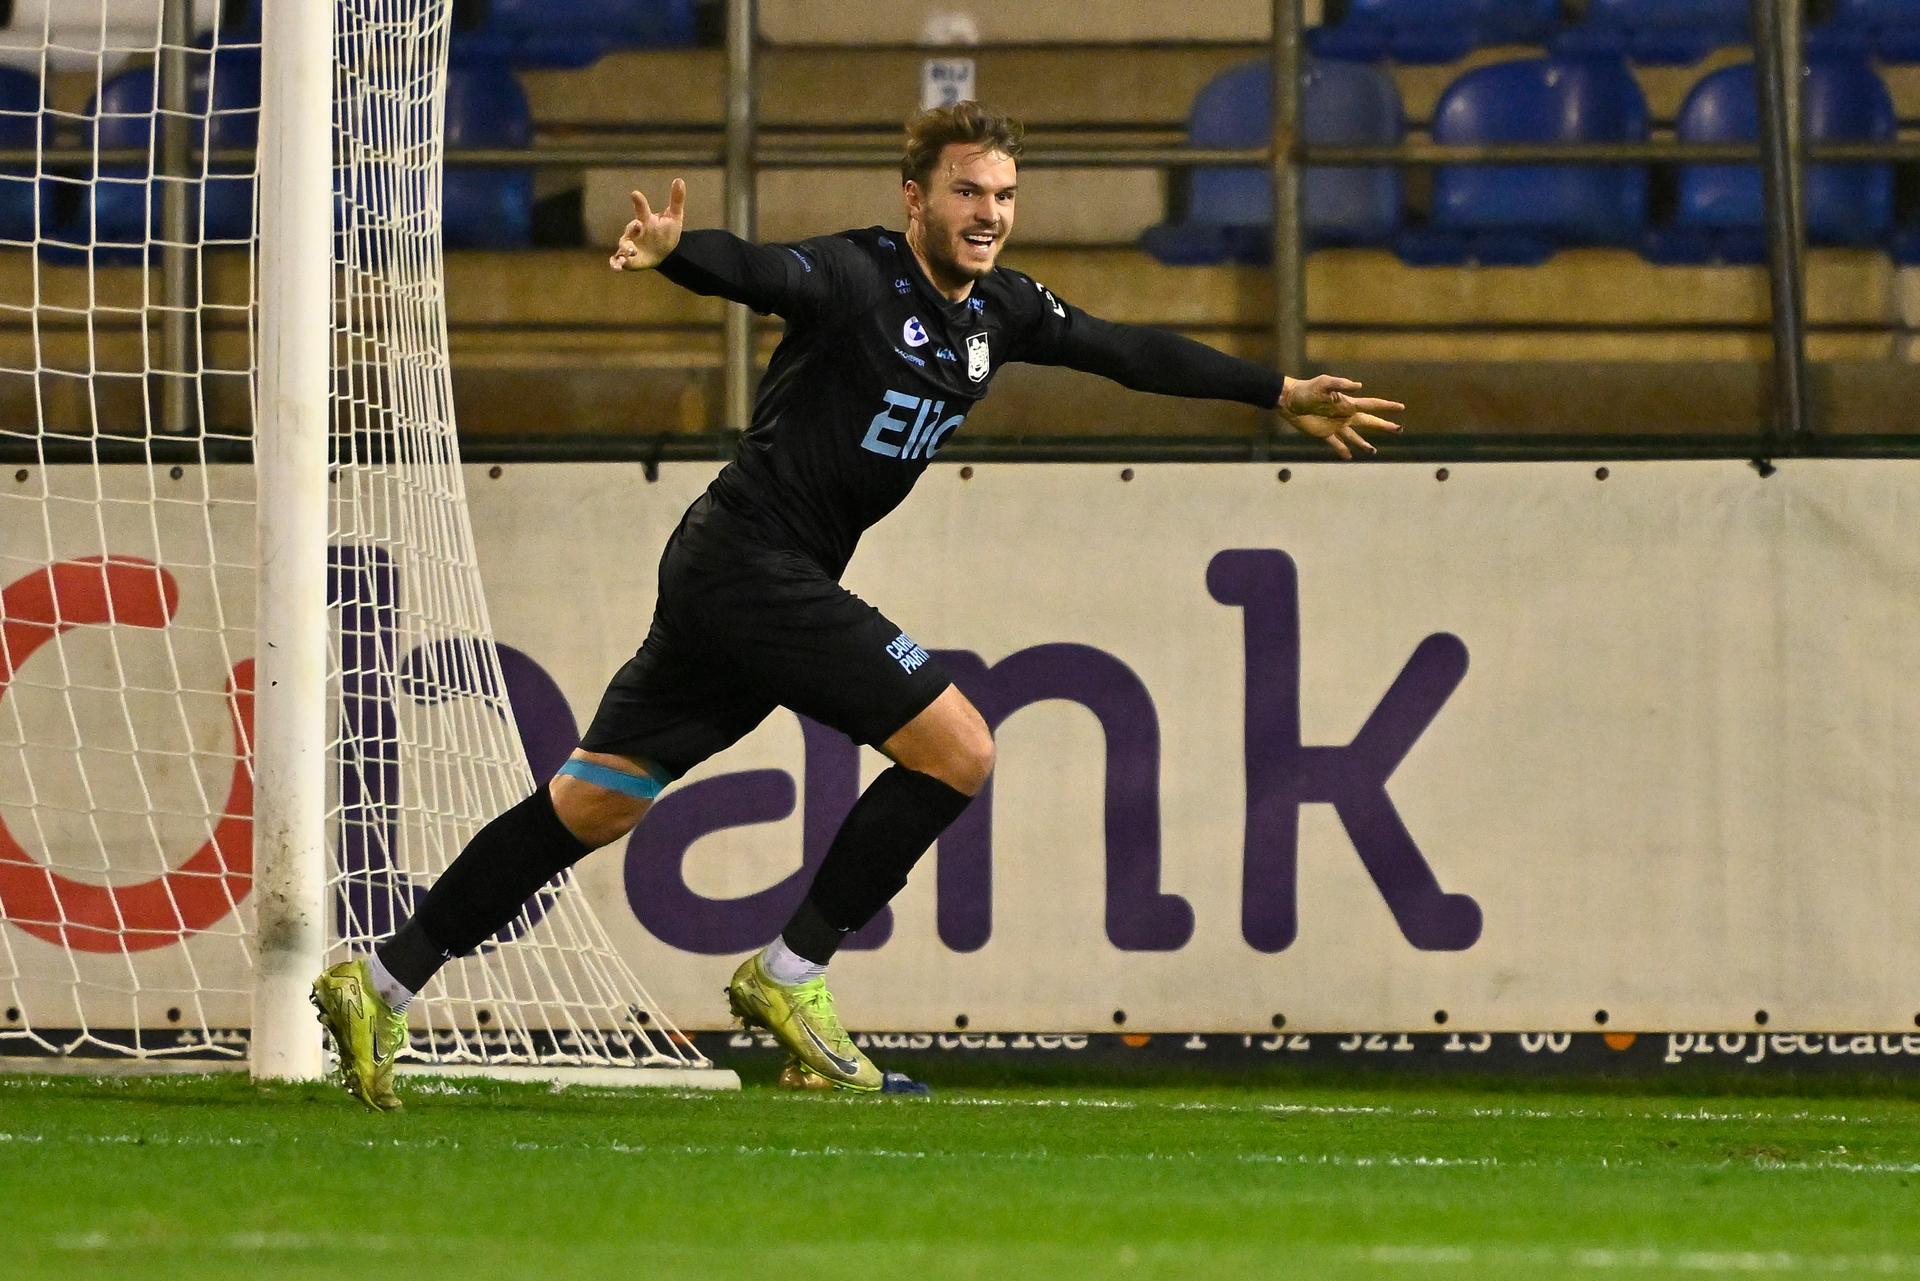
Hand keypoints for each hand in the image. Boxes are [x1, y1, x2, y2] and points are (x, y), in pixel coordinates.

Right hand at [608, 179, 685, 271]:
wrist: (662, 254)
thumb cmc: (666, 232)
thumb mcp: (674, 217)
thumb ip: (676, 200)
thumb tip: (679, 179)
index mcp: (645, 220)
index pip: (641, 209)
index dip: (639, 202)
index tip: (635, 194)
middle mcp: (634, 232)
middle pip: (630, 228)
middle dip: (632, 228)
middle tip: (638, 225)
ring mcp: (629, 245)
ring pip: (622, 245)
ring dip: (625, 248)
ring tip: (632, 250)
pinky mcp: (627, 259)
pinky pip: (617, 261)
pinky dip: (615, 264)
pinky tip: (618, 267)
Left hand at [1279, 374, 1404, 459]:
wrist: (1289, 400)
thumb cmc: (1306, 389)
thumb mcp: (1324, 383)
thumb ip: (1341, 385)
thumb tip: (1360, 386)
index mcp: (1347, 403)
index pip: (1371, 405)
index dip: (1386, 406)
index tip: (1401, 408)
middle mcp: (1344, 415)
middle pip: (1368, 422)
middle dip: (1383, 426)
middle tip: (1399, 430)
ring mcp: (1335, 425)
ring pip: (1354, 437)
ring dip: (1363, 443)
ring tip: (1373, 452)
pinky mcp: (1323, 433)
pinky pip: (1336, 444)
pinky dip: (1343, 451)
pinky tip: (1349, 457)